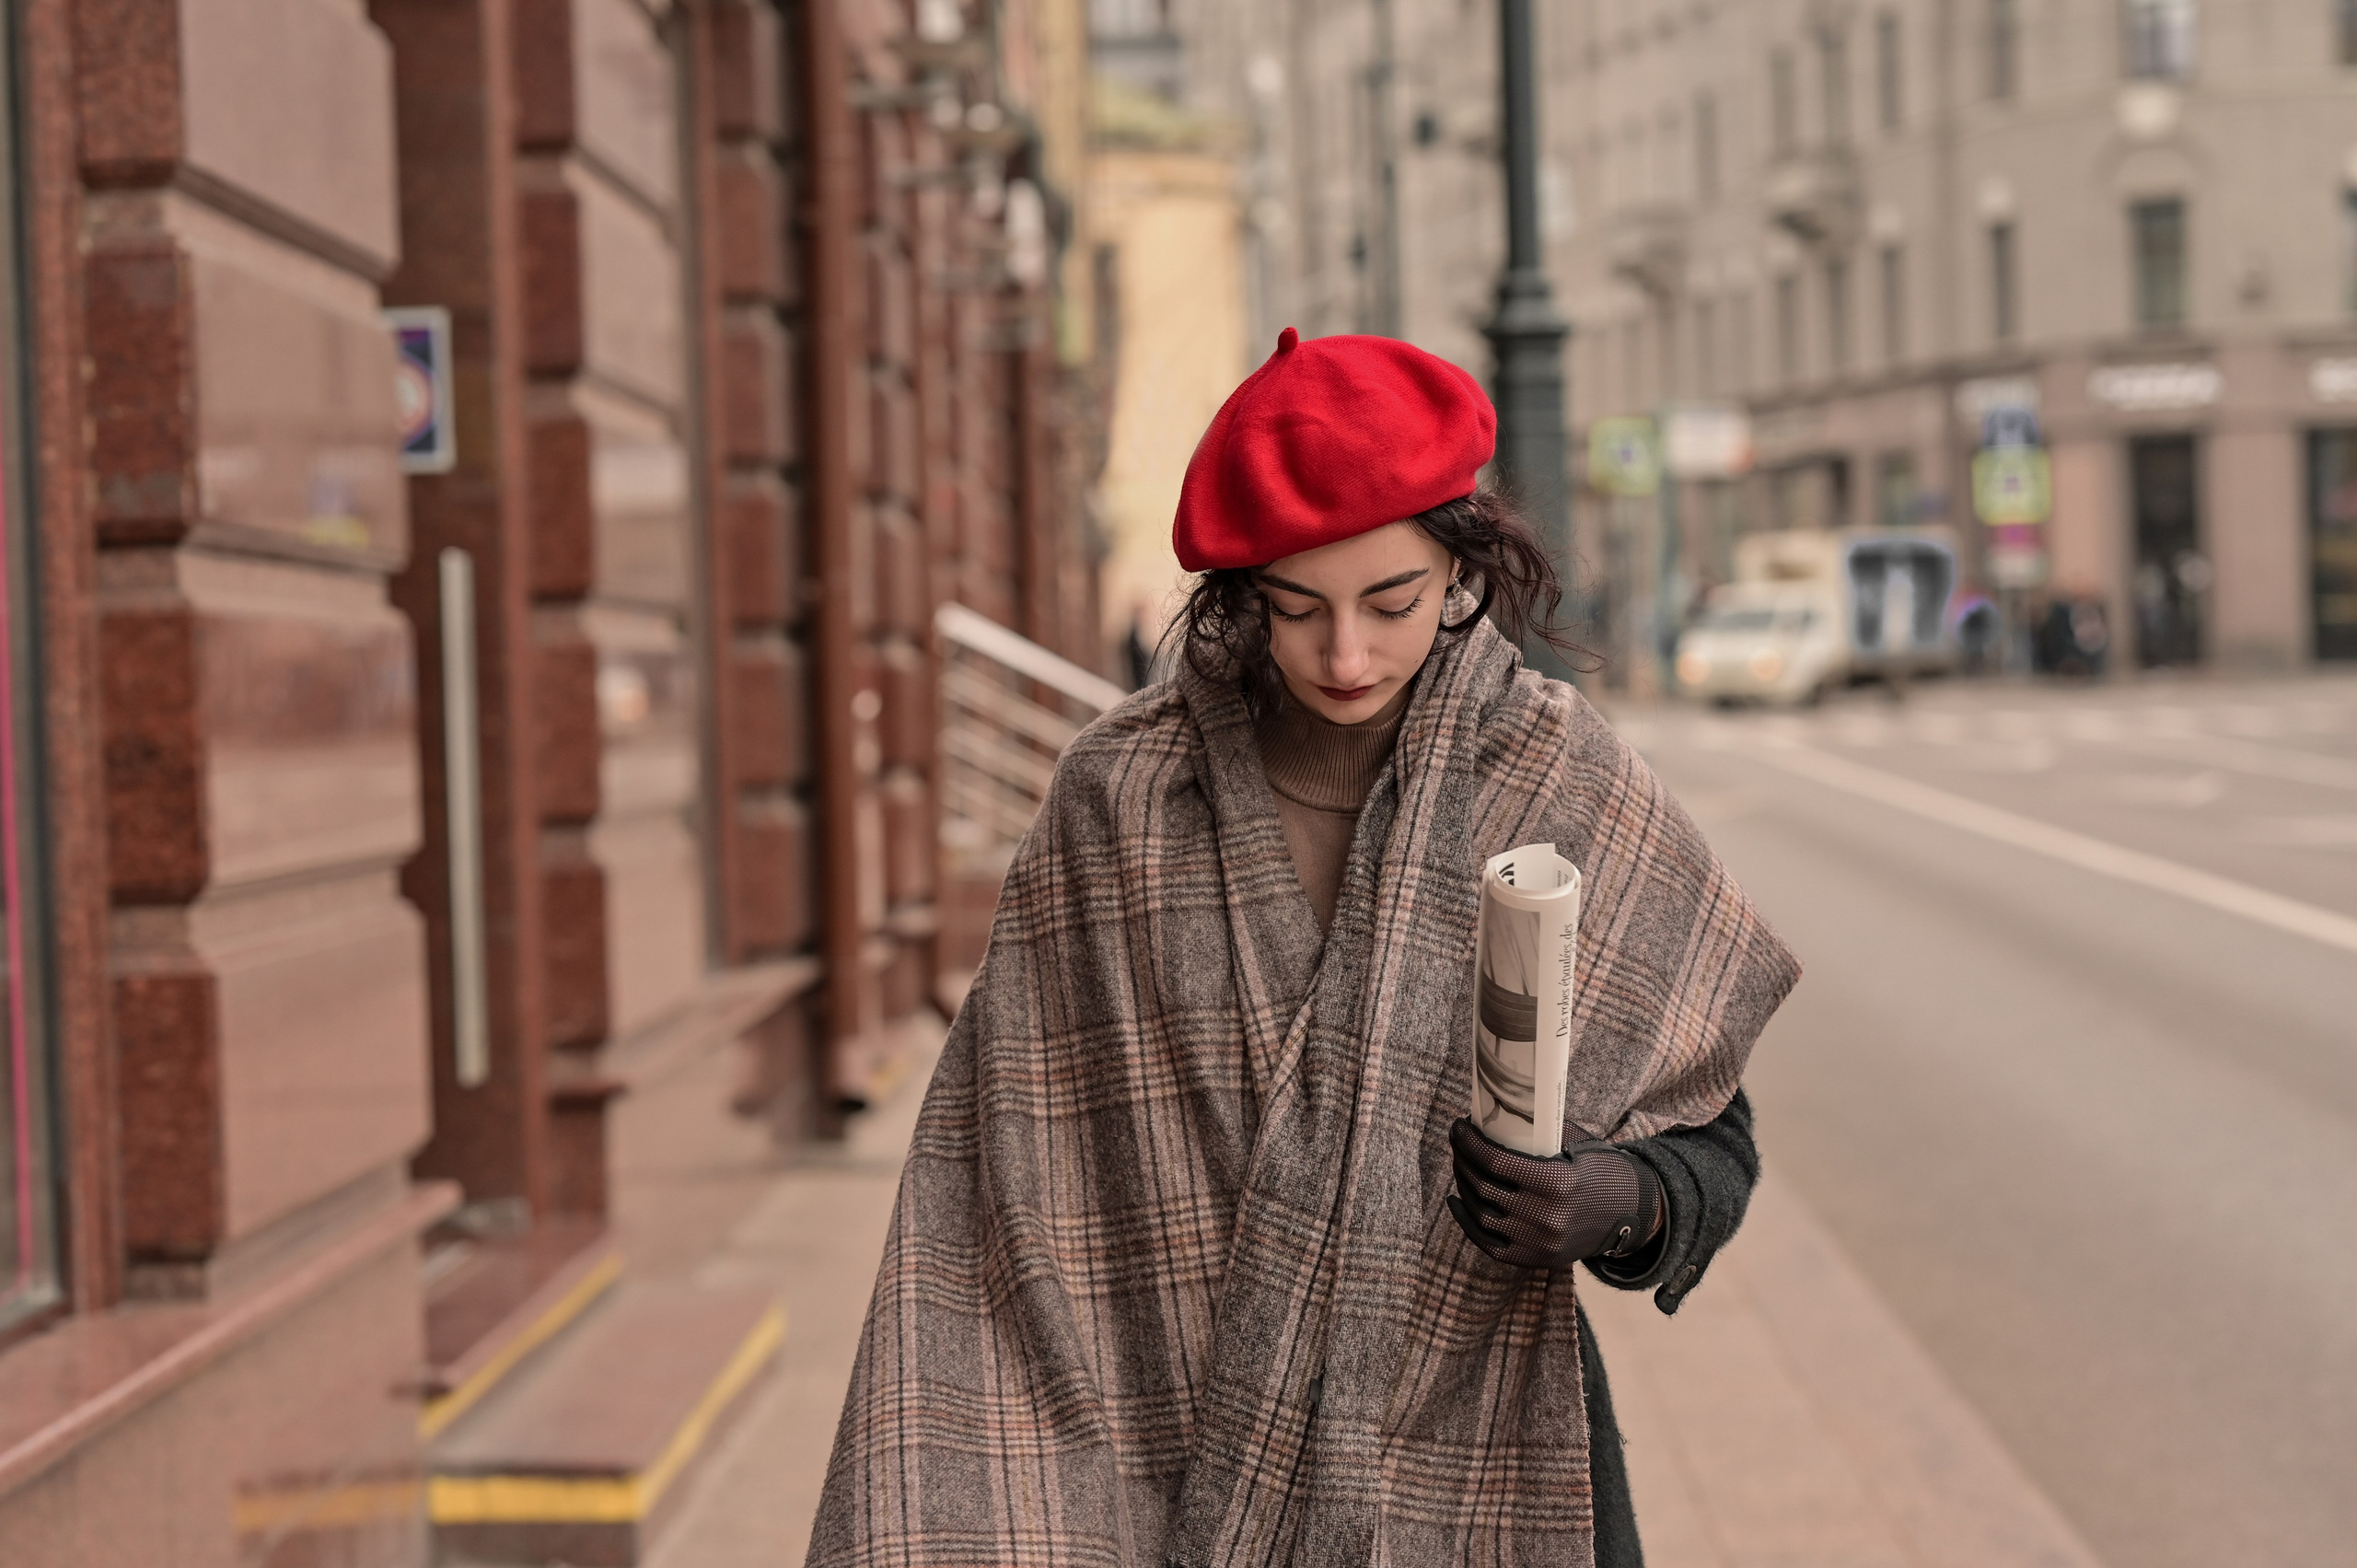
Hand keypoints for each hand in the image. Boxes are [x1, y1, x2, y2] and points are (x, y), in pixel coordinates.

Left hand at [1446, 1117, 1662, 1268]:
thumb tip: (1495, 1112)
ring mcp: (1540, 1243)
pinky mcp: (1537, 1259)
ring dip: (1463, 1186)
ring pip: (1481, 1215)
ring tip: (1461, 1166)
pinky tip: (1458, 1201)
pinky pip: (1489, 1245)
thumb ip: (1539, 1133)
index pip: (1496, 1162)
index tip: (1458, 1126)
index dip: (1469, 1142)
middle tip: (1457, 1143)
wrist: (1631, 1213)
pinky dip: (1467, 1222)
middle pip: (1484, 1187)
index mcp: (1557, 1182)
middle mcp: (1546, 1216)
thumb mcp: (1576, 1144)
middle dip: (1463, 1160)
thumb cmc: (1601, 1169)